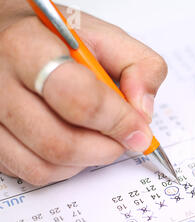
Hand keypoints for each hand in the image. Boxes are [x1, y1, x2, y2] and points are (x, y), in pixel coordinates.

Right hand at [0, 2, 166, 184]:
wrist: (7, 39)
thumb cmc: (57, 39)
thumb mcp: (106, 38)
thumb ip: (139, 66)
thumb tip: (142, 112)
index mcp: (28, 46)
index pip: (77, 97)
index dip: (116, 120)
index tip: (138, 130)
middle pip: (59, 142)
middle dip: (105, 148)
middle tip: (122, 138)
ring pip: (44, 165)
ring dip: (86, 161)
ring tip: (97, 137)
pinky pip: (31, 172)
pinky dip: (63, 168)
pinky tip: (72, 143)